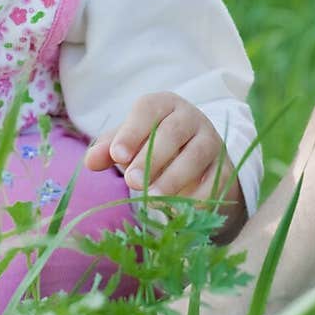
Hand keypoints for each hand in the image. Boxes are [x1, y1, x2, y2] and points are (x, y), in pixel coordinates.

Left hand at [84, 91, 227, 200]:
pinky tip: (178, 210)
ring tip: (152, 198)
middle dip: (151, 158)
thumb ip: (109, 148)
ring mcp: (211, 140)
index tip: (117, 156)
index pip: (148, 109)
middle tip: (132, 182)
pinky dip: (196, 196)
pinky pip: (214, 180)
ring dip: (174, 178)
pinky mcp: (224, 167)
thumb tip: (91, 161)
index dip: (132, 131)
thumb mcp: (130, 142)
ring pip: (195, 155)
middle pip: (173, 132)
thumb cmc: (154, 145)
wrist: (197, 160)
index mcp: (164, 104)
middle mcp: (190, 117)